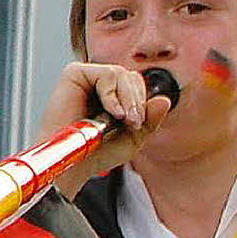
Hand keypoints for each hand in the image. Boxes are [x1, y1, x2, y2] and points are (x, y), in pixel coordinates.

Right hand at [39, 63, 171, 197]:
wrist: (72, 164)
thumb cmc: (95, 154)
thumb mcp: (132, 139)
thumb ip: (150, 120)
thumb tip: (164, 100)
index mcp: (112, 97)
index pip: (137, 85)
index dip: (142, 102)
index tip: (137, 124)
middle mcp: (99, 86)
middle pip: (132, 76)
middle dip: (137, 101)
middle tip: (130, 123)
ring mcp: (86, 78)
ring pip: (122, 73)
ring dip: (127, 99)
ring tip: (120, 119)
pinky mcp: (74, 74)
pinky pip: (106, 73)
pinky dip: (112, 93)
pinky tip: (110, 111)